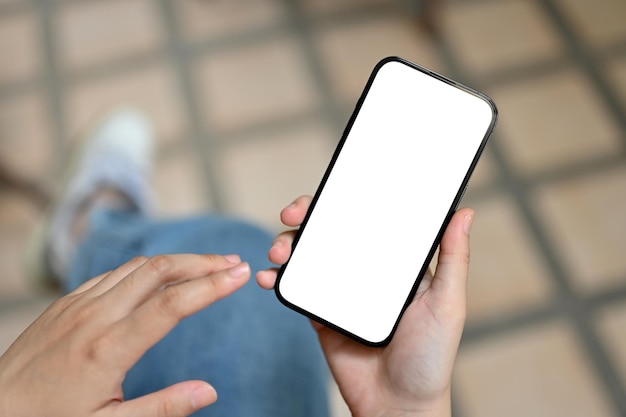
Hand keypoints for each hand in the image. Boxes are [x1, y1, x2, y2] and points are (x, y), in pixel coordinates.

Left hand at [0, 254, 250, 416]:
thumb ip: (163, 408)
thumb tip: (208, 391)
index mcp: (109, 349)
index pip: (172, 305)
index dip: (212, 286)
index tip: (242, 275)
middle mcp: (94, 316)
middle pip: (158, 271)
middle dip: (202, 263)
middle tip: (234, 264)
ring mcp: (77, 305)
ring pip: (137, 268)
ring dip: (177, 262)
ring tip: (207, 267)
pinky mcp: (66, 303)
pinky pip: (113, 275)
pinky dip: (146, 270)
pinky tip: (161, 279)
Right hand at [257, 196, 472, 416]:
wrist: (398, 405)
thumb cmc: (431, 357)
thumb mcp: (447, 302)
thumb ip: (454, 258)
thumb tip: (466, 211)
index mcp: (394, 262)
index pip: (366, 219)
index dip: (344, 200)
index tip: (327, 193)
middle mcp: (365, 271)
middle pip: (330, 231)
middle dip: (307, 217)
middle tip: (293, 214)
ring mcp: (340, 291)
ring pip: (308, 255)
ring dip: (286, 244)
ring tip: (278, 252)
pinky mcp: (320, 313)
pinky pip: (295, 289)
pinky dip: (277, 279)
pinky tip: (268, 277)